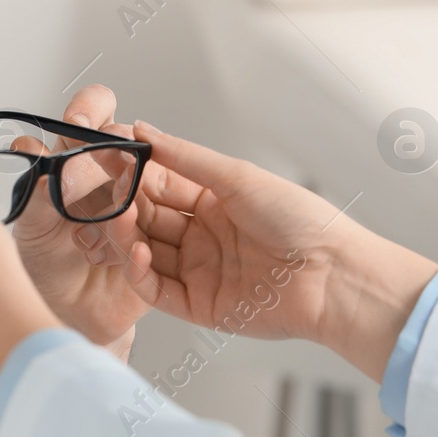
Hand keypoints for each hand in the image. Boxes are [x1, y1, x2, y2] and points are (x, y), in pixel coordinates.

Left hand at [10, 85, 151, 359]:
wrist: (65, 315)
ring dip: (121, 199)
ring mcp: (138, 211)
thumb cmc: (46, 265)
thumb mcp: (31, 225)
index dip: (90, 110)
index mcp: (81, 163)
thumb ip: (35, 191)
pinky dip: (128, 245)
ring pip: (142, 187)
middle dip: (110, 152)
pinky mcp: (153, 249)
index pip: (92, 117)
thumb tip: (31, 150)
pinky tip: (109, 254)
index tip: (79, 120)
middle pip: (124, 146)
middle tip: (91, 168)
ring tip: (88, 231)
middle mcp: (113, 181)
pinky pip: (148, 240)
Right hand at [119, 122, 437, 381]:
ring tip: (117, 220)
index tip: (107, 158)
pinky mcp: (199, 306)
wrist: (335, 275)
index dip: (131, 174)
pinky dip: (138, 273)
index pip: (157, 185)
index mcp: (212, 203)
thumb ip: (183, 156)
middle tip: (102, 190)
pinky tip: (136, 252)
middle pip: (144, 220)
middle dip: (121, 205)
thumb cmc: (302, 222)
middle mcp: (201, 237)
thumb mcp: (237, 176)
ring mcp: (198, 272)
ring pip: (143, 253)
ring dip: (125, 237)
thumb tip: (143, 130)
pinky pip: (156, 290)